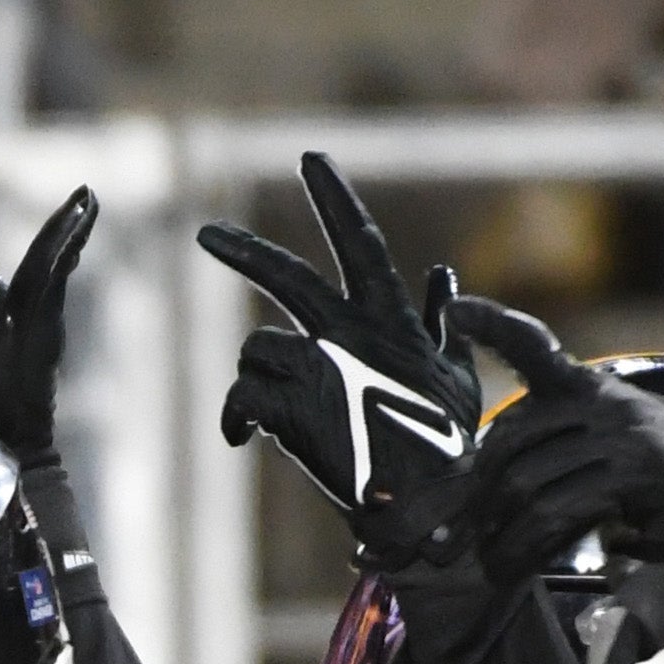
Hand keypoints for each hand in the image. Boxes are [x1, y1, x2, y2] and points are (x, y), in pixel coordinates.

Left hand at [195, 155, 481, 560]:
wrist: (428, 505)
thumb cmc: (446, 444)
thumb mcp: (457, 373)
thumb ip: (443, 322)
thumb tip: (441, 275)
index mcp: (389, 318)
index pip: (358, 241)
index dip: (333, 197)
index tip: (310, 158)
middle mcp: (349, 334)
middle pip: (286, 277)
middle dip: (242, 253)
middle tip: (206, 234)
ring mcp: (318, 371)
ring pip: (258, 350)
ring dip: (258, 377)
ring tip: (270, 416)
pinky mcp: (291, 412)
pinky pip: (240, 398)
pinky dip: (234, 417)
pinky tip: (240, 438)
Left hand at [442, 295, 663, 586]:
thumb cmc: (631, 465)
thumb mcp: (582, 442)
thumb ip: (530, 451)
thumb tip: (458, 494)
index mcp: (580, 384)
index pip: (533, 346)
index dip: (493, 325)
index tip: (454, 311)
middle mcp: (601, 399)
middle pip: (511, 441)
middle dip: (477, 495)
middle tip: (460, 536)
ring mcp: (623, 432)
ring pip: (529, 483)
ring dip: (500, 532)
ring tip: (489, 561)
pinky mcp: (640, 471)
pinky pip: (562, 509)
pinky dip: (528, 545)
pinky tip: (516, 564)